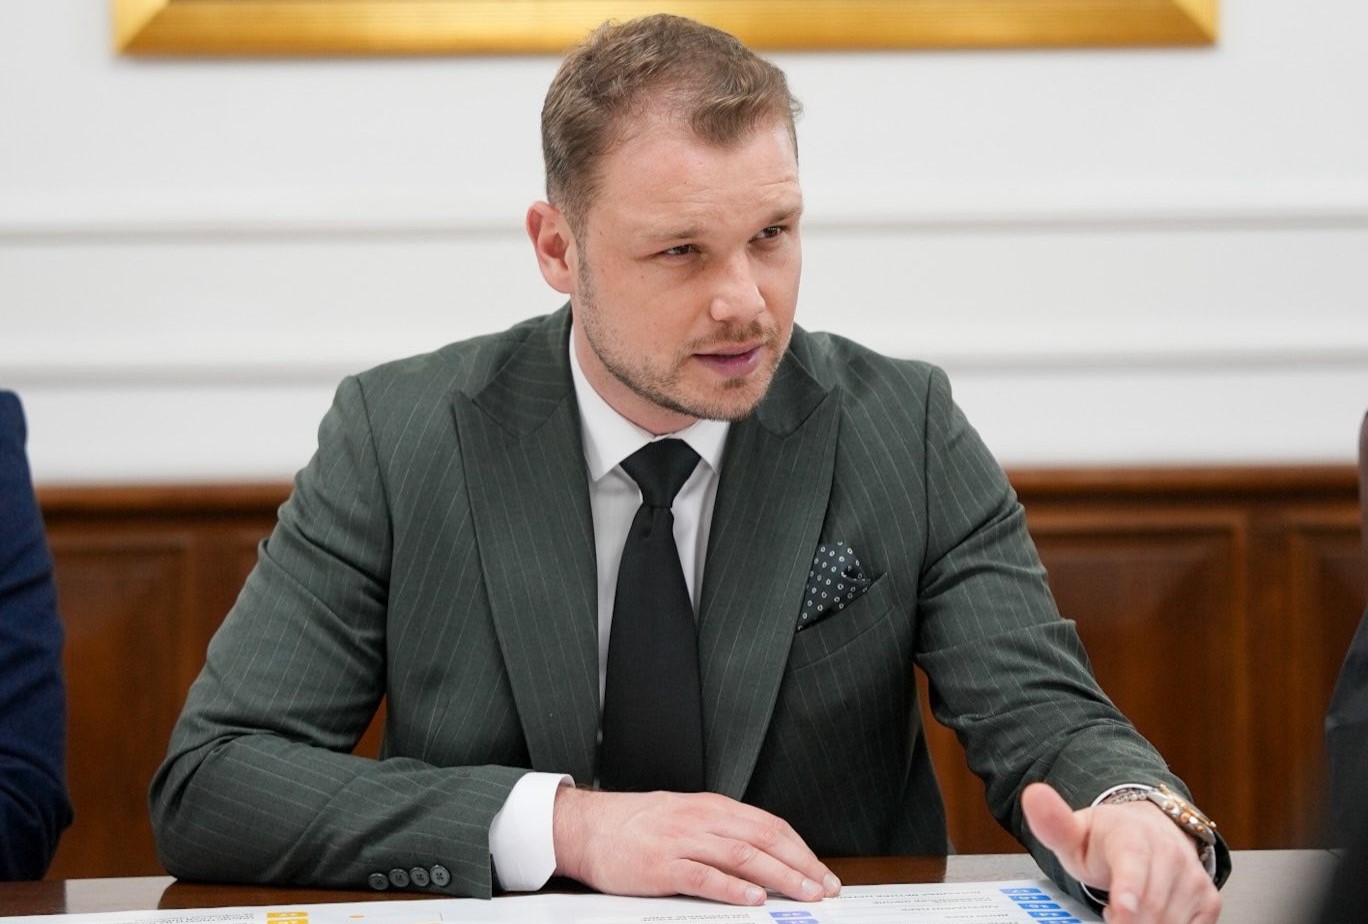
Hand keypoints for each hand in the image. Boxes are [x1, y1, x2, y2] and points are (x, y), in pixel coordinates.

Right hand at [551, 787, 841, 904]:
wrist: (586, 826)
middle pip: (763, 839)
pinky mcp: (662, 865)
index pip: (768, 825)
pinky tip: (752, 898)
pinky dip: (732, 888)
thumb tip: (763, 857)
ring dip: (779, 876)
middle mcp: (701, 819)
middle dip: (799, 864)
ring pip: (742, 855)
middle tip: (823, 886)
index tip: (820, 870)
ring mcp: (681, 841)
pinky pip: (704, 877)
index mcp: (711, 807)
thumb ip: (721, 832)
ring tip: (803, 893)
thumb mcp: (685, 817)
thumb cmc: (634, 824)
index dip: (799, 848)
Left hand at [1021, 782, 1219, 923]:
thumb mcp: (1073, 832)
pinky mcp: (1208, 899)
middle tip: (1109, 911)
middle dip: (1129, 921)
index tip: (1121, 911)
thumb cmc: (1105, 839)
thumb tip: (1033, 795)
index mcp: (1131, 835)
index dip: (1128, 891)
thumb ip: (1052, 823)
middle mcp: (1169, 853)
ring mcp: (1192, 876)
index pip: (1132, 866)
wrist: (1146, 832)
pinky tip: (1148, 915)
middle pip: (1151, 906)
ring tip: (1124, 906)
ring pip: (1171, 922)